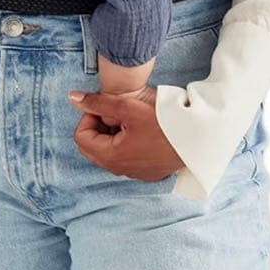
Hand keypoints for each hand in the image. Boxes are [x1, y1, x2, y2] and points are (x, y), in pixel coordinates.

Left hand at [67, 87, 185, 181]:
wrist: (197, 139)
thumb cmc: (163, 123)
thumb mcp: (128, 107)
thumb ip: (98, 102)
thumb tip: (72, 97)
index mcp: (111, 156)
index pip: (81, 136)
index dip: (89, 117)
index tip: (105, 107)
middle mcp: (119, 169)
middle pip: (93, 146)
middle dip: (98, 126)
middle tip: (115, 112)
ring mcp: (134, 172)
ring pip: (109, 151)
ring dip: (112, 133)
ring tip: (129, 118)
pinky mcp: (147, 171)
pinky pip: (125, 157)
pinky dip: (125, 142)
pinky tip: (140, 129)